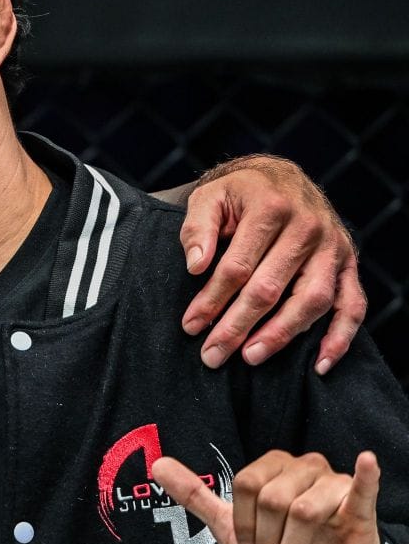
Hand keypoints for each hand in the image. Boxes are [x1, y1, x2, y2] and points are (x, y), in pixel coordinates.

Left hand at [154, 450, 380, 543]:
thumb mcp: (228, 523)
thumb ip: (195, 494)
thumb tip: (156, 464)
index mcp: (271, 466)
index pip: (246, 487)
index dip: (245, 525)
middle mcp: (303, 467)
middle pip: (272, 500)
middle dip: (268, 542)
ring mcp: (333, 484)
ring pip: (304, 511)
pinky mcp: (358, 507)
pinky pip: (361, 488)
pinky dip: (364, 477)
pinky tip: (366, 462)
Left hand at [179, 156, 363, 374]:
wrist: (282, 178)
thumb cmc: (240, 194)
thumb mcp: (210, 197)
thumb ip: (198, 228)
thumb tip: (196, 266)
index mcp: (270, 209)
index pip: (237, 266)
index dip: (212, 300)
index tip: (191, 326)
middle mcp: (308, 228)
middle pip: (271, 288)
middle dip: (238, 325)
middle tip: (212, 355)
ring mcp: (333, 248)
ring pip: (311, 300)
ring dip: (281, 334)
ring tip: (250, 358)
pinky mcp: (348, 264)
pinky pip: (352, 305)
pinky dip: (339, 338)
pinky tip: (318, 364)